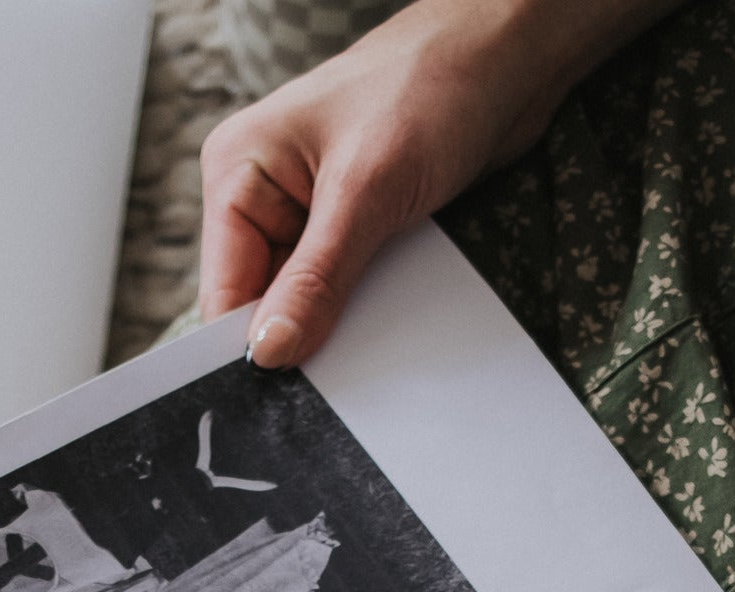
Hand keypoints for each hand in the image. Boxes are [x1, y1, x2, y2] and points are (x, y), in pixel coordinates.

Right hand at [201, 0, 675, 363]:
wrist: (510, 53)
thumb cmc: (433, 85)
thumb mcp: (367, 190)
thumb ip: (316, 280)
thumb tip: (269, 353)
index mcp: (239, 171)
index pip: (224, 288)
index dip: (248, 344)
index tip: (282, 394)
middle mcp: (264, 193)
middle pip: (261, 300)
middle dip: (298, 334)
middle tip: (335, 375)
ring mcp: (309, 211)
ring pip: (306, 300)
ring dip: (338, 322)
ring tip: (371, 330)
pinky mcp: (353, 223)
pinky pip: (345, 287)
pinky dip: (365, 308)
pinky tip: (388, 315)